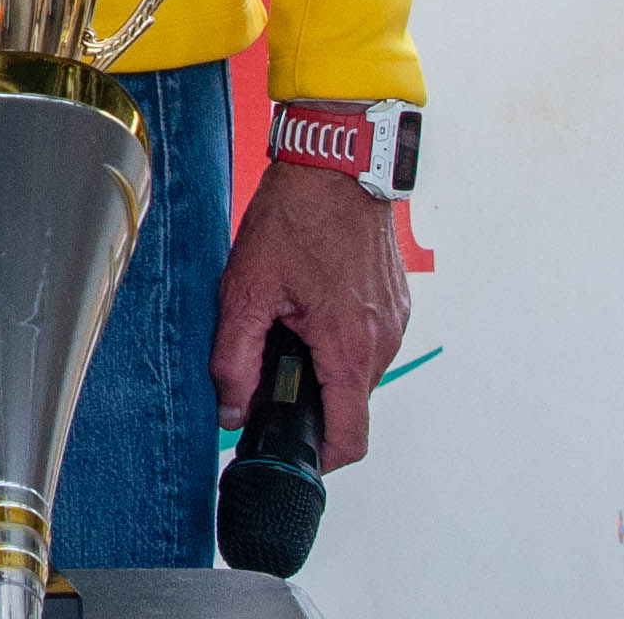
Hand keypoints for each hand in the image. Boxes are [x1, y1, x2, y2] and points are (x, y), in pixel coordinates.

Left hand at [211, 159, 410, 467]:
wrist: (335, 167)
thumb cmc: (297, 217)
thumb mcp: (246, 289)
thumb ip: (235, 357)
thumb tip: (229, 407)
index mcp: (350, 349)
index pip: (349, 438)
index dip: (317, 457)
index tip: (286, 449)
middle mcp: (382, 342)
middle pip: (347, 405)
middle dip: (306, 401)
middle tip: (264, 373)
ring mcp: (394, 323)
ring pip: (355, 373)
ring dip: (319, 367)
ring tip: (281, 329)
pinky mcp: (394, 305)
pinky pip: (365, 342)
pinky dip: (334, 341)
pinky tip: (303, 310)